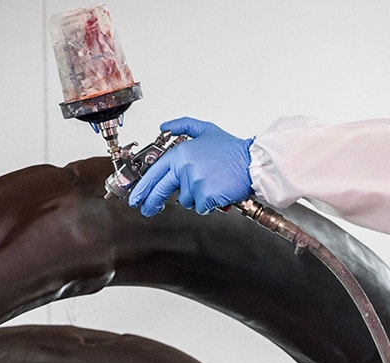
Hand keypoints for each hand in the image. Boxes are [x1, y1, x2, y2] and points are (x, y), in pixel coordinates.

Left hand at [128, 117, 252, 216]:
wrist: (252, 162)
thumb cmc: (232, 149)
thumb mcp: (205, 130)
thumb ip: (183, 125)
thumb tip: (164, 126)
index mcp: (181, 153)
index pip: (155, 173)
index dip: (143, 187)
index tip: (136, 197)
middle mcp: (185, 168)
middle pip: (161, 191)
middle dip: (152, 203)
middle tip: (148, 209)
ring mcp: (195, 183)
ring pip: (186, 201)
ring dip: (196, 197)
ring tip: (210, 185)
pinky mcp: (206, 196)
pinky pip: (200, 207)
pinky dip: (208, 204)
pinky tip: (217, 192)